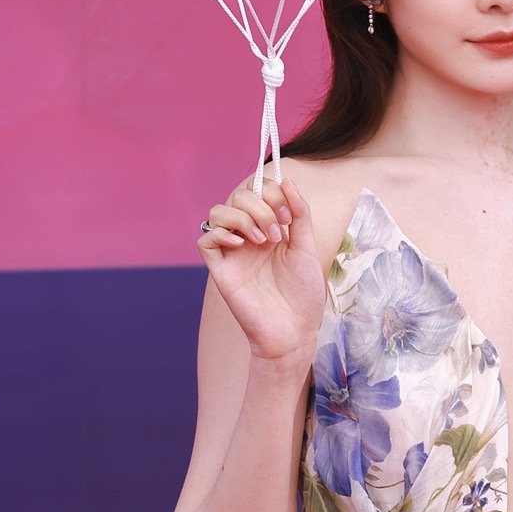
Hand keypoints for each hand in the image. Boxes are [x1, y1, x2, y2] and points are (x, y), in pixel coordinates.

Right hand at [197, 174, 325, 363]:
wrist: (295, 330)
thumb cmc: (303, 293)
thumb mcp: (307, 247)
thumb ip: (299, 213)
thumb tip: (287, 181)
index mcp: (269, 228)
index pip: (258, 191)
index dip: (272, 193)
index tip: (290, 216)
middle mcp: (248, 236)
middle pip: (239, 197)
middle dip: (261, 207)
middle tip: (279, 233)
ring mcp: (233, 252)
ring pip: (218, 212)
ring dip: (243, 217)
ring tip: (264, 240)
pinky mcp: (221, 270)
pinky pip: (205, 240)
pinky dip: (220, 233)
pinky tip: (241, 244)